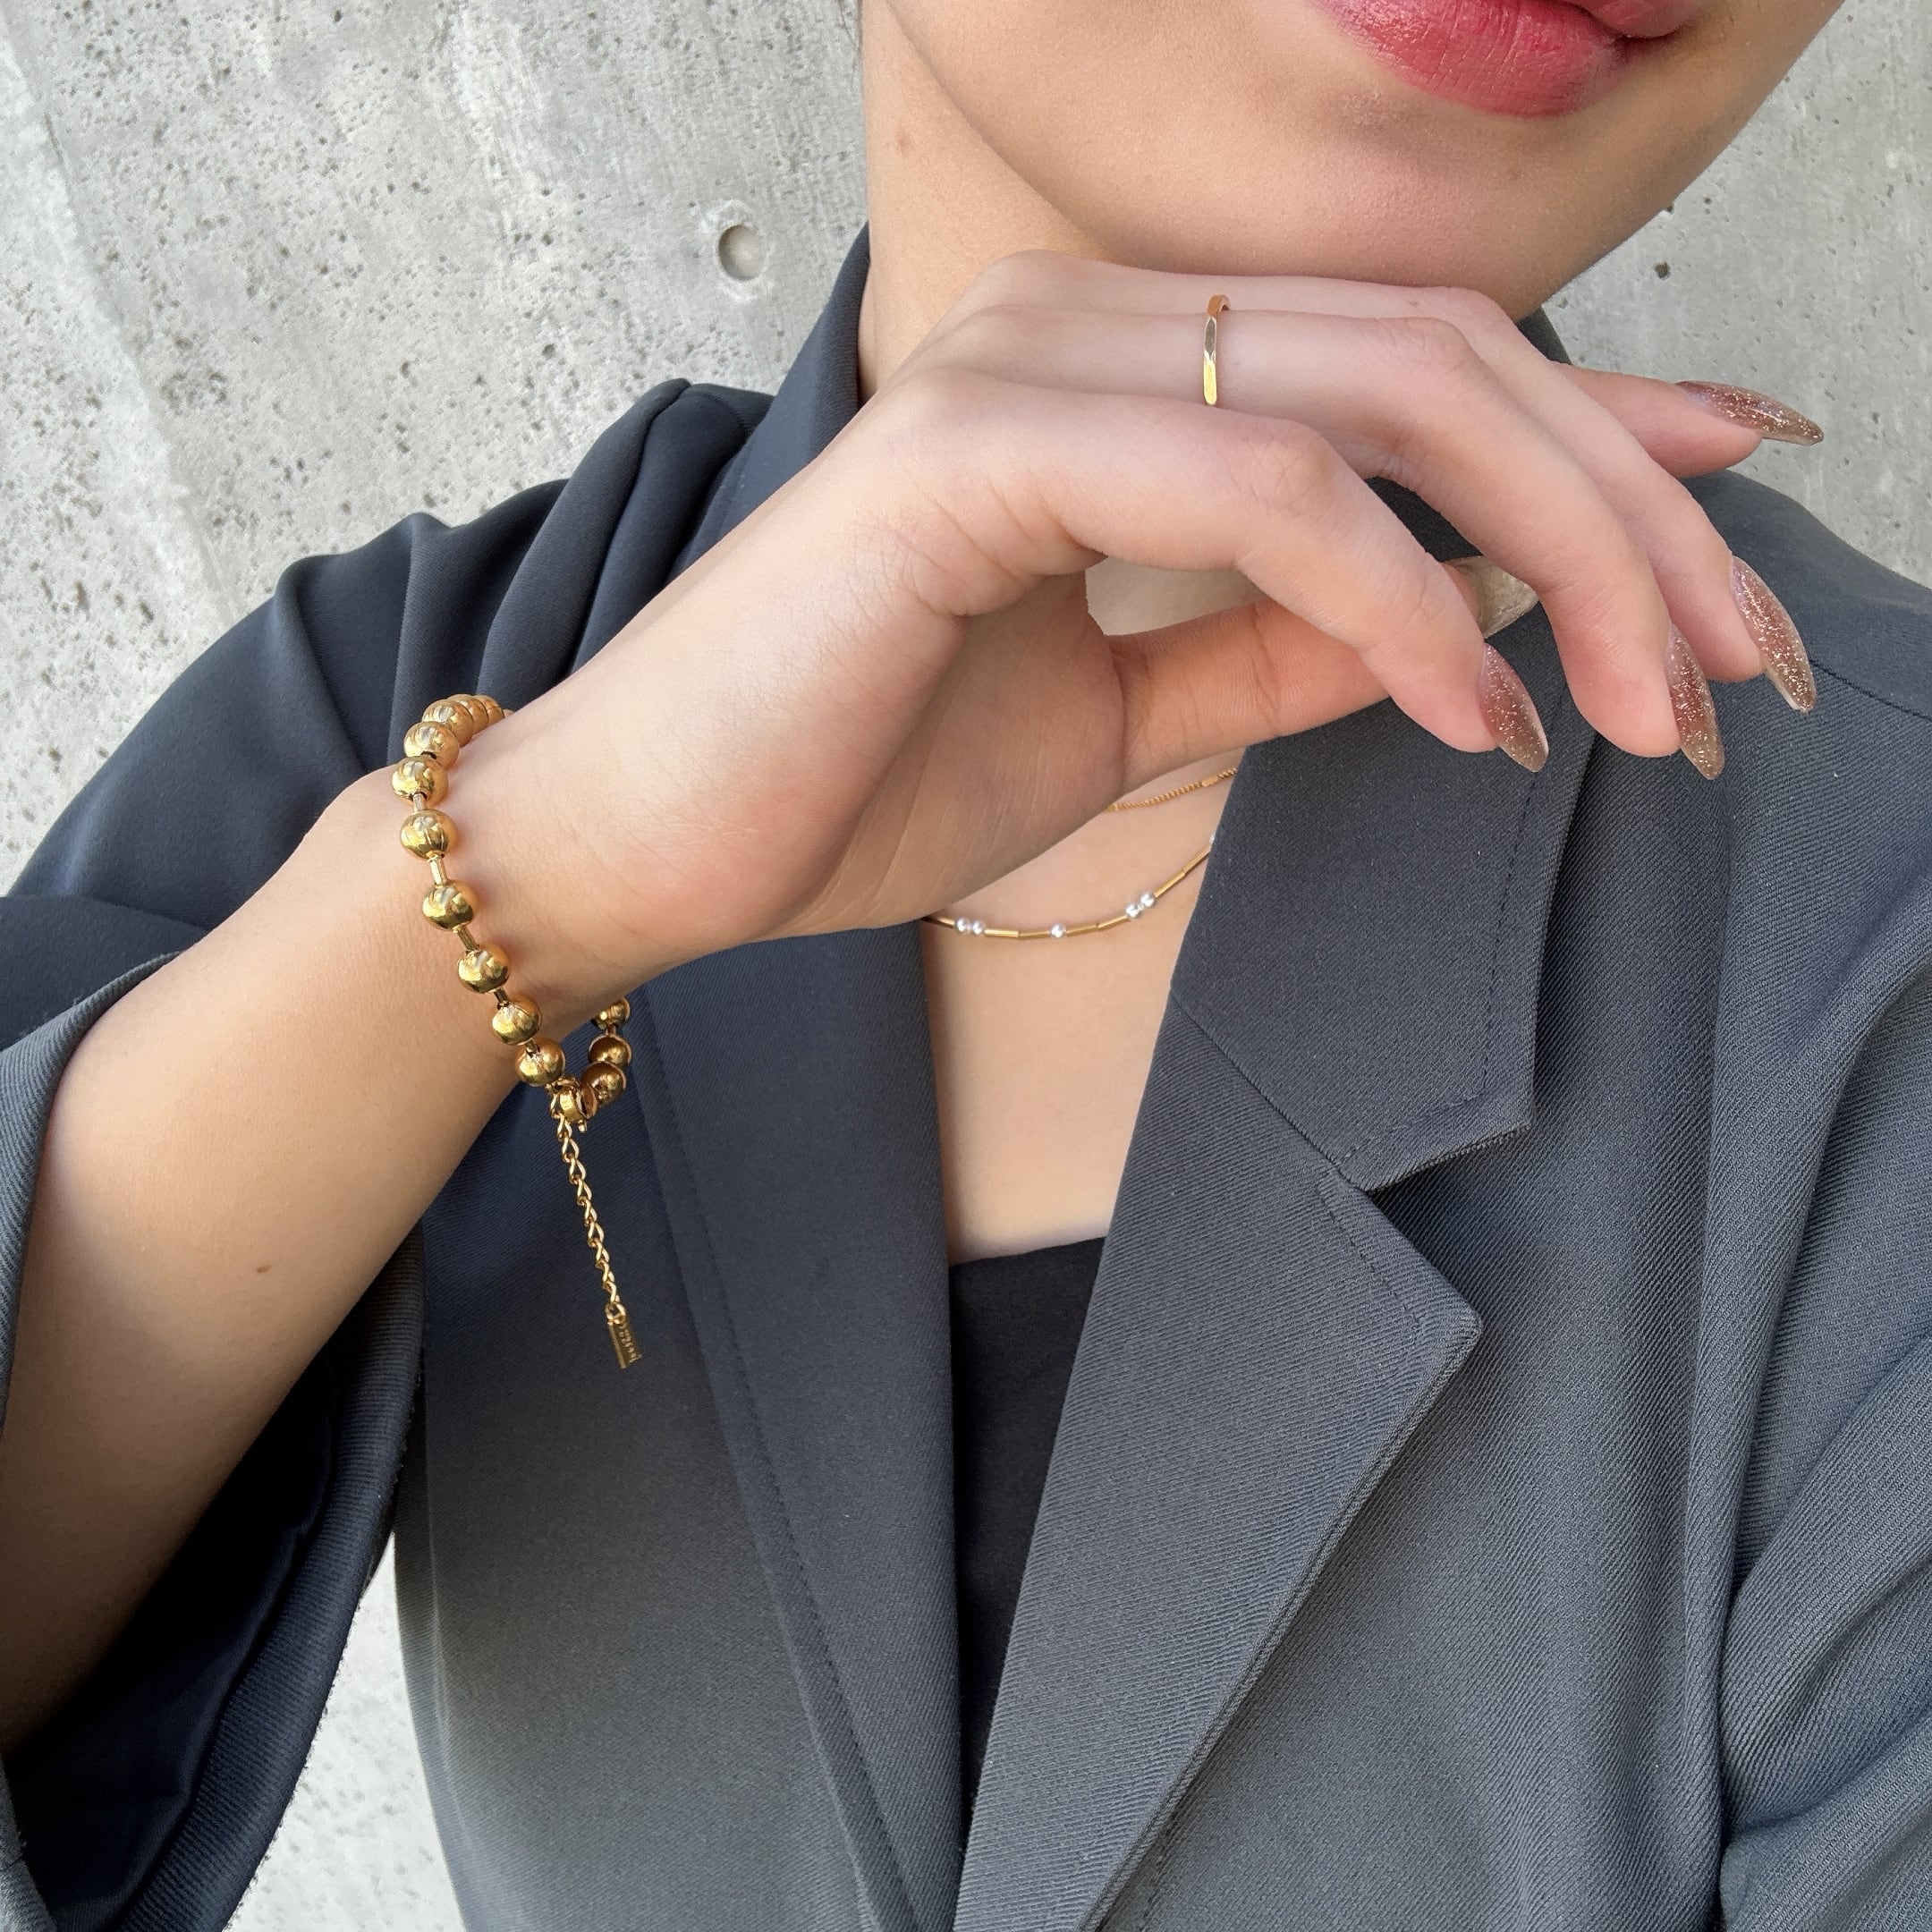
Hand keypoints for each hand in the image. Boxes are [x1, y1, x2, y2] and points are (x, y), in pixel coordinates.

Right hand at [463, 248, 1801, 1001]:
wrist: (648, 844)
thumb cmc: (852, 777)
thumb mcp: (1120, 717)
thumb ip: (1274, 651)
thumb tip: (1455, 628)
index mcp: (1113, 376)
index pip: (1404, 363)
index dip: (1594, 433)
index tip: (1728, 519)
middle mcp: (1080, 327)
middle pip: (1441, 356)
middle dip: (1626, 506)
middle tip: (1737, 666)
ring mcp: (1025, 367)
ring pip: (1383, 397)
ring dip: (1561, 549)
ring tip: (1655, 707)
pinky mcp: (975, 446)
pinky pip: (1261, 488)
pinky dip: (1399, 599)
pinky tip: (1476, 716)